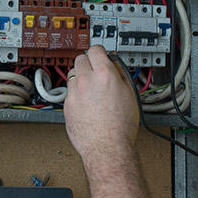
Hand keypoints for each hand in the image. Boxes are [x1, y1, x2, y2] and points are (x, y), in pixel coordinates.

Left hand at [64, 45, 139, 161]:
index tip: (102, 55)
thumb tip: (114, 64)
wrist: (107, 147)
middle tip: (96, 71)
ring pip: (73, 74)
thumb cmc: (121, 126)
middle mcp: (86, 80)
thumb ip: (120, 73)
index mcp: (104, 74)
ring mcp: (74, 93)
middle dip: (89, 62)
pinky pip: (70, 91)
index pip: (96, 49)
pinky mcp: (67, 105)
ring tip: (92, 89)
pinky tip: (87, 103)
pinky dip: (76, 93)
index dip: (101, 52)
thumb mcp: (130, 93)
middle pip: (81, 58)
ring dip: (81, 77)